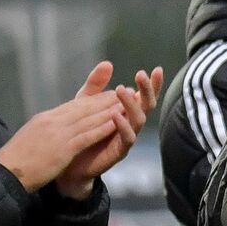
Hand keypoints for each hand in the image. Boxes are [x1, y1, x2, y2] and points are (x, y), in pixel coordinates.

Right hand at [0, 87, 124, 193]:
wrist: (6, 173)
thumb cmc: (17, 159)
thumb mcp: (32, 137)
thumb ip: (45, 129)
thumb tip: (54, 125)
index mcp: (45, 118)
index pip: (72, 106)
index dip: (92, 100)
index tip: (106, 95)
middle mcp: (52, 121)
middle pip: (83, 108)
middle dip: (104, 100)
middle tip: (122, 93)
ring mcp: (57, 134)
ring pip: (87, 119)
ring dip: (108, 111)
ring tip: (124, 104)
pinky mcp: (62, 148)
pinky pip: (86, 136)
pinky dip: (101, 129)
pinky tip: (115, 124)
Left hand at [55, 63, 164, 198]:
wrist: (69, 162)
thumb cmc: (81, 131)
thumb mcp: (85, 103)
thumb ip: (96, 85)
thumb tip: (108, 63)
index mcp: (126, 112)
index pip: (143, 96)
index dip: (152, 84)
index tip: (156, 69)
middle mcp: (131, 124)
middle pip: (147, 106)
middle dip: (147, 90)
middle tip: (141, 75)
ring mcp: (127, 138)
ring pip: (139, 120)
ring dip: (132, 104)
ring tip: (123, 90)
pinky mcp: (119, 151)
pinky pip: (127, 138)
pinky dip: (123, 126)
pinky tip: (116, 115)